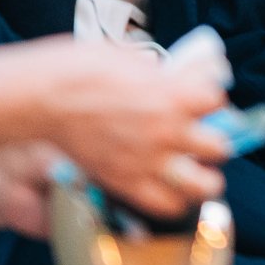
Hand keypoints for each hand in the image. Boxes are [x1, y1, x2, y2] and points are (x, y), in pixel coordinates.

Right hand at [20, 40, 230, 219]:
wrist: (45, 97)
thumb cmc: (82, 69)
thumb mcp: (132, 59)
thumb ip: (160, 76)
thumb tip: (171, 81)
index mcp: (174, 94)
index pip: (218, 101)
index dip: (210, 101)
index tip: (201, 102)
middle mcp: (169, 130)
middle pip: (220, 148)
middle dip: (214, 143)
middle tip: (203, 141)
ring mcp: (149, 161)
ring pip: (204, 186)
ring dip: (204, 179)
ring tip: (198, 174)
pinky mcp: (126, 182)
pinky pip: (166, 205)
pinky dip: (173, 201)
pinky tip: (170, 191)